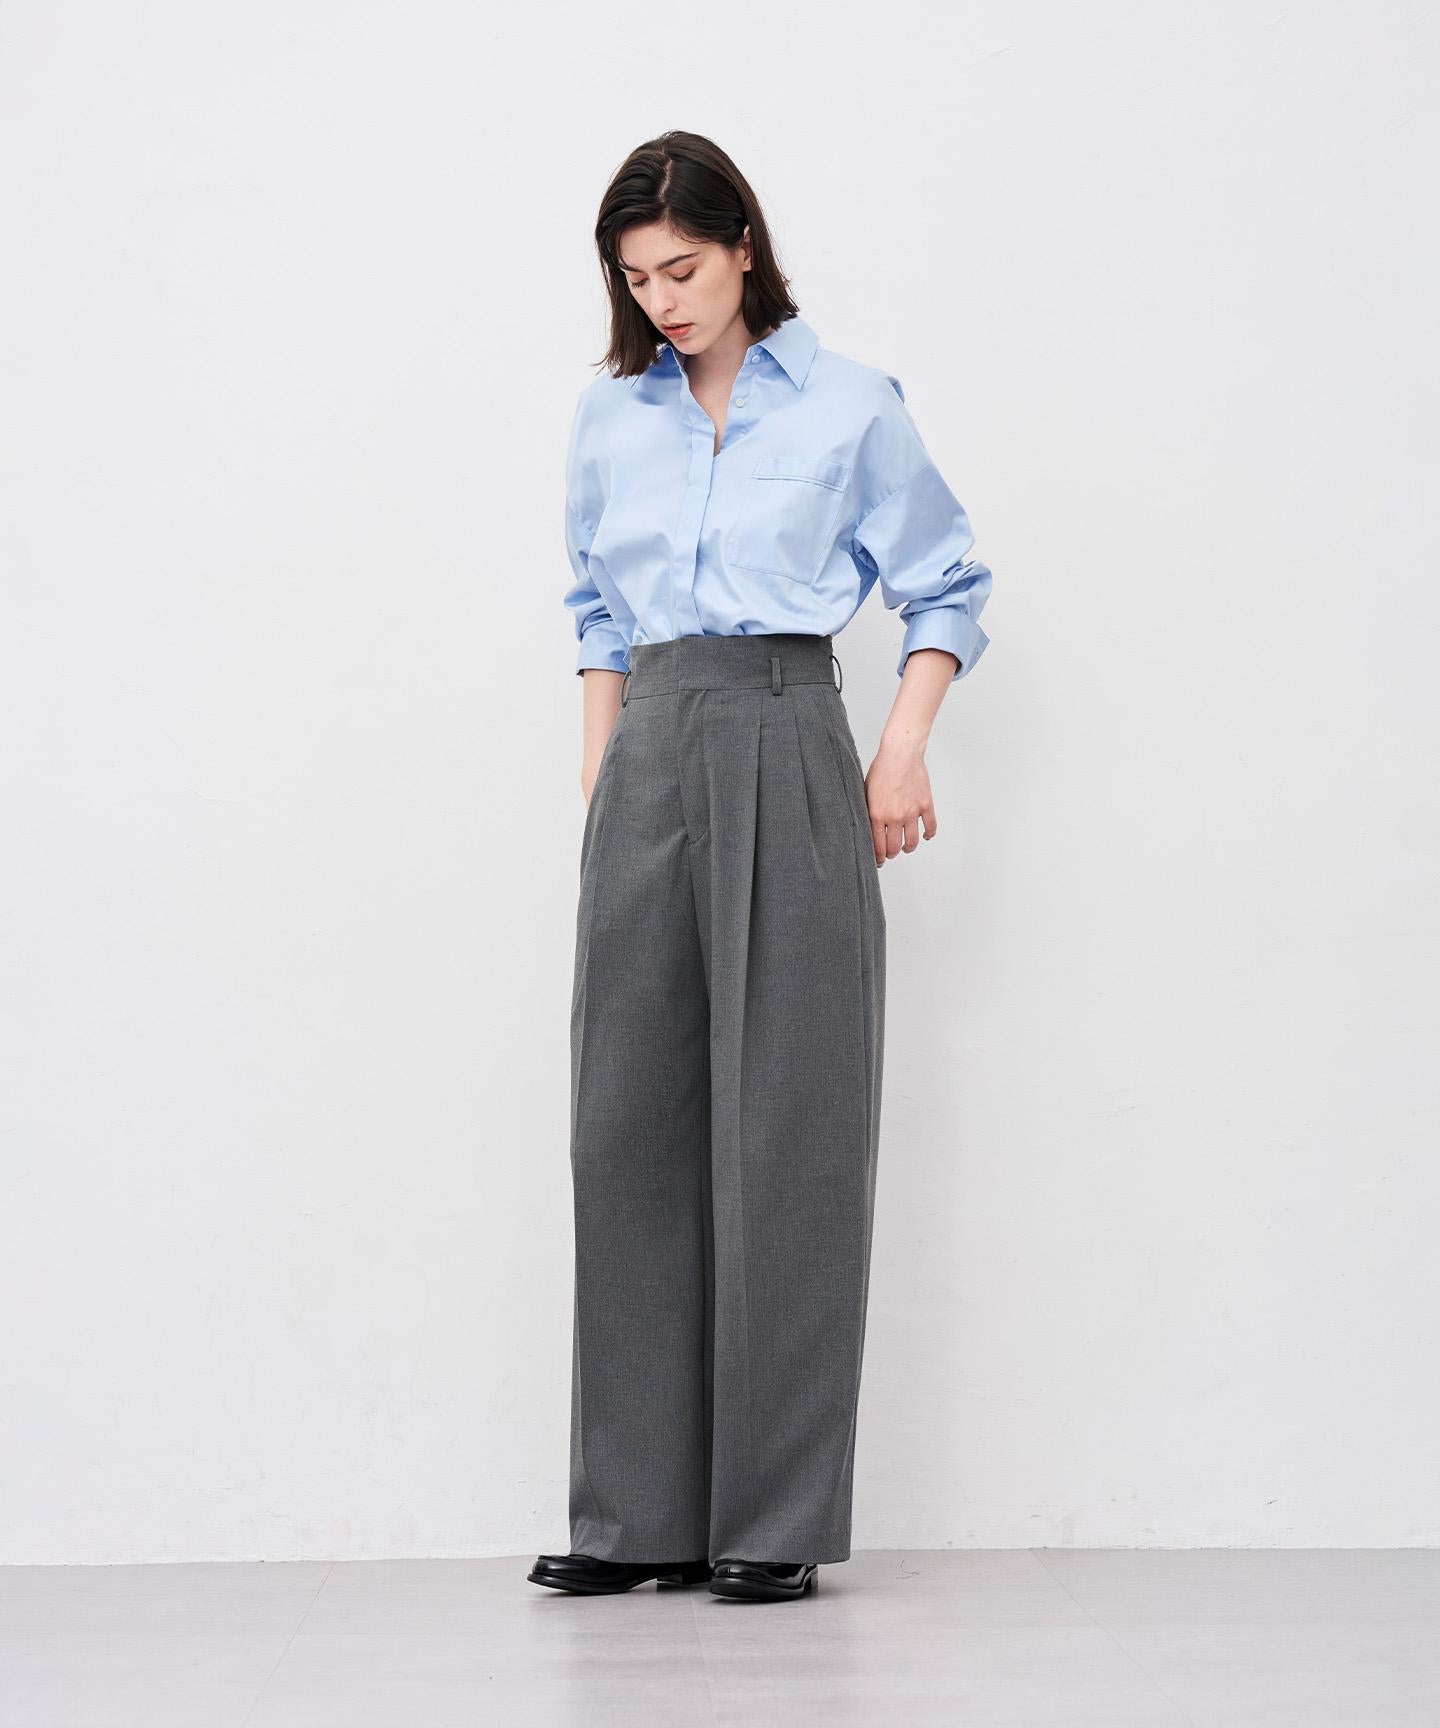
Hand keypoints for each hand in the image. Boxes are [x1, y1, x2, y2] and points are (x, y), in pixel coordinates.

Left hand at [863, 737, 937, 865]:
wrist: (900, 753)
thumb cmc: (881, 769)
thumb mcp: (866, 792)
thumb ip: (868, 811)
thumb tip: (867, 827)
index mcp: (877, 815)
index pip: (877, 846)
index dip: (877, 857)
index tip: (878, 861)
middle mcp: (894, 817)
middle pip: (894, 847)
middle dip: (890, 854)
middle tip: (890, 854)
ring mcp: (912, 812)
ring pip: (911, 842)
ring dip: (908, 848)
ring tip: (906, 848)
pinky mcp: (925, 805)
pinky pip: (930, 827)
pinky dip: (928, 835)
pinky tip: (925, 836)